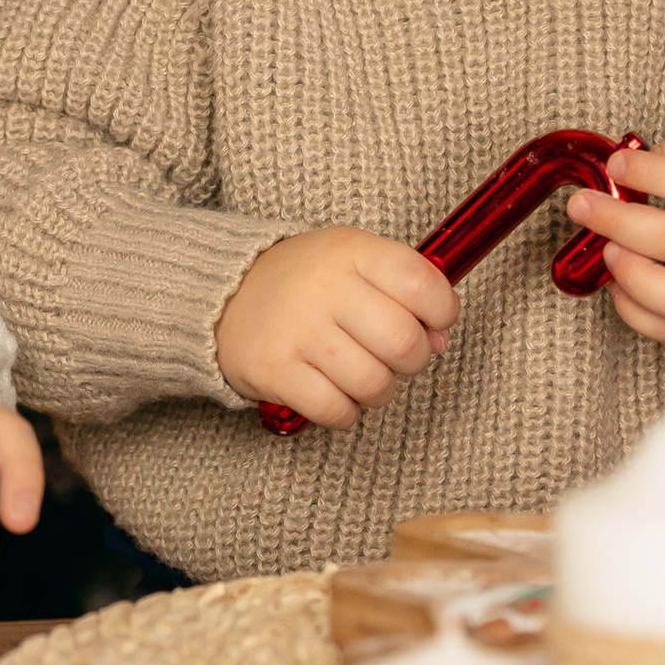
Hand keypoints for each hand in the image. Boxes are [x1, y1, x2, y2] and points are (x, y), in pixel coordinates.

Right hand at [215, 228, 457, 428]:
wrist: (222, 296)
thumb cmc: (304, 283)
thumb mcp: (353, 261)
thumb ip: (404, 289)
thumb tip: (440, 341)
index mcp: (351, 252)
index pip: (422, 284)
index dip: (442, 312)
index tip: (434, 322)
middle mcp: (325, 287)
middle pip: (404, 343)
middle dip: (413, 361)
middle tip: (394, 356)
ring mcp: (298, 330)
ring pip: (374, 384)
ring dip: (378, 390)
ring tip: (360, 375)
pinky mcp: (274, 370)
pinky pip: (336, 410)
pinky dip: (344, 412)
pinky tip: (333, 394)